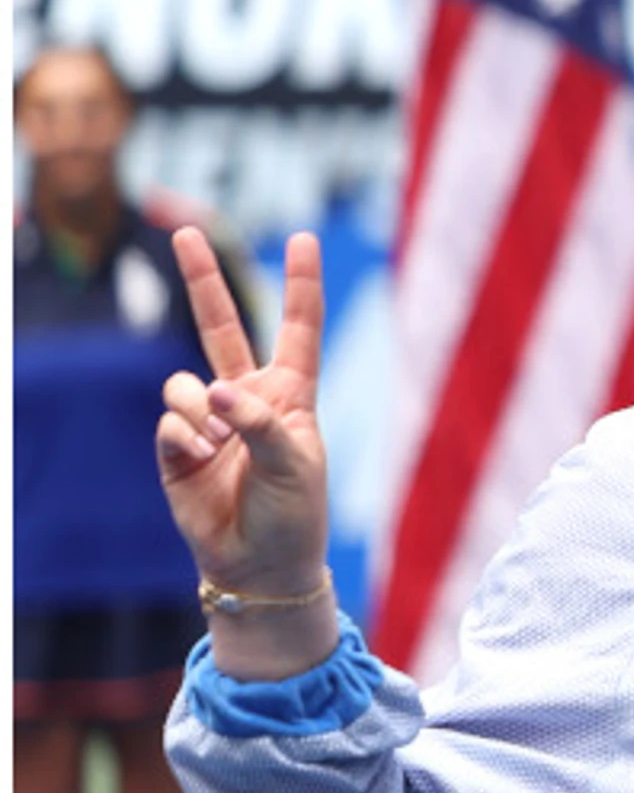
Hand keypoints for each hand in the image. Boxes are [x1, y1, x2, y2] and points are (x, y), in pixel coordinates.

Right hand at [155, 228, 335, 603]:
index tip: (304, 238)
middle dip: (202, 278)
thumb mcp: (295, 462)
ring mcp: (208, 420)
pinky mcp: (176, 447)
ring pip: (184, 383)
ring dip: (200, 411)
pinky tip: (201, 460)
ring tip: (220, 445)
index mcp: (291, 393)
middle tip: (184, 230)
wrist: (260, 562)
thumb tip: (213, 392)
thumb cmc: (294, 510)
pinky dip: (185, 440)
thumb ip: (260, 421)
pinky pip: (170, 423)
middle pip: (221, 326)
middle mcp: (246, 397)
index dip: (300, 284)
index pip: (297, 328)